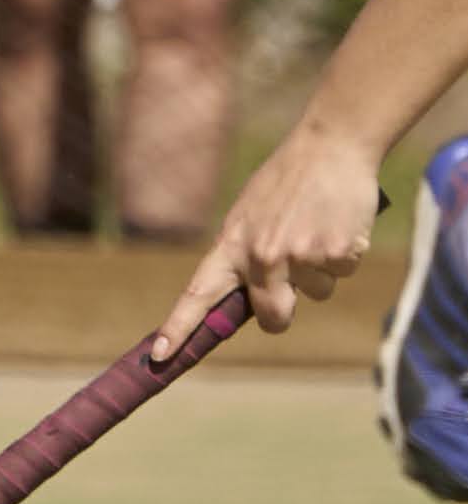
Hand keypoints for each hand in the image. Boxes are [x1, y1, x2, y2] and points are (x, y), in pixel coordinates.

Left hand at [150, 120, 385, 356]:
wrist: (328, 146)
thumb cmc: (286, 182)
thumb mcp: (250, 215)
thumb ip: (247, 255)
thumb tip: (250, 298)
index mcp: (231, 245)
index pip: (197, 294)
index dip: (178, 328)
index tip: (158, 356)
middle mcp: (261, 256)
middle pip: (273, 317)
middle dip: (282, 315)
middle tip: (292, 288)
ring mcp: (299, 256)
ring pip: (317, 293)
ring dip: (321, 270)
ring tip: (317, 226)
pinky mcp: (335, 254)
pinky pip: (342, 273)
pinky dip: (345, 254)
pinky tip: (338, 224)